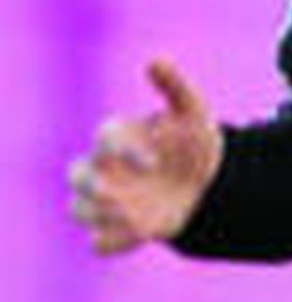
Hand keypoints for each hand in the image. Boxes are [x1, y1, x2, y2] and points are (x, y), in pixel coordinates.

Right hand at [67, 58, 223, 253]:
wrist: (205, 185)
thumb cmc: (190, 144)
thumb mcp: (193, 114)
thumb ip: (175, 87)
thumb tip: (155, 59)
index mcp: (117, 138)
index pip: (105, 139)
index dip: (124, 149)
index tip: (155, 161)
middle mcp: (104, 168)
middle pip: (76, 176)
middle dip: (92, 185)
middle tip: (118, 196)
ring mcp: (107, 201)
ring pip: (79, 209)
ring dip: (99, 216)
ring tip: (134, 218)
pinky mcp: (117, 229)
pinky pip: (98, 242)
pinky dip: (113, 240)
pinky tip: (143, 234)